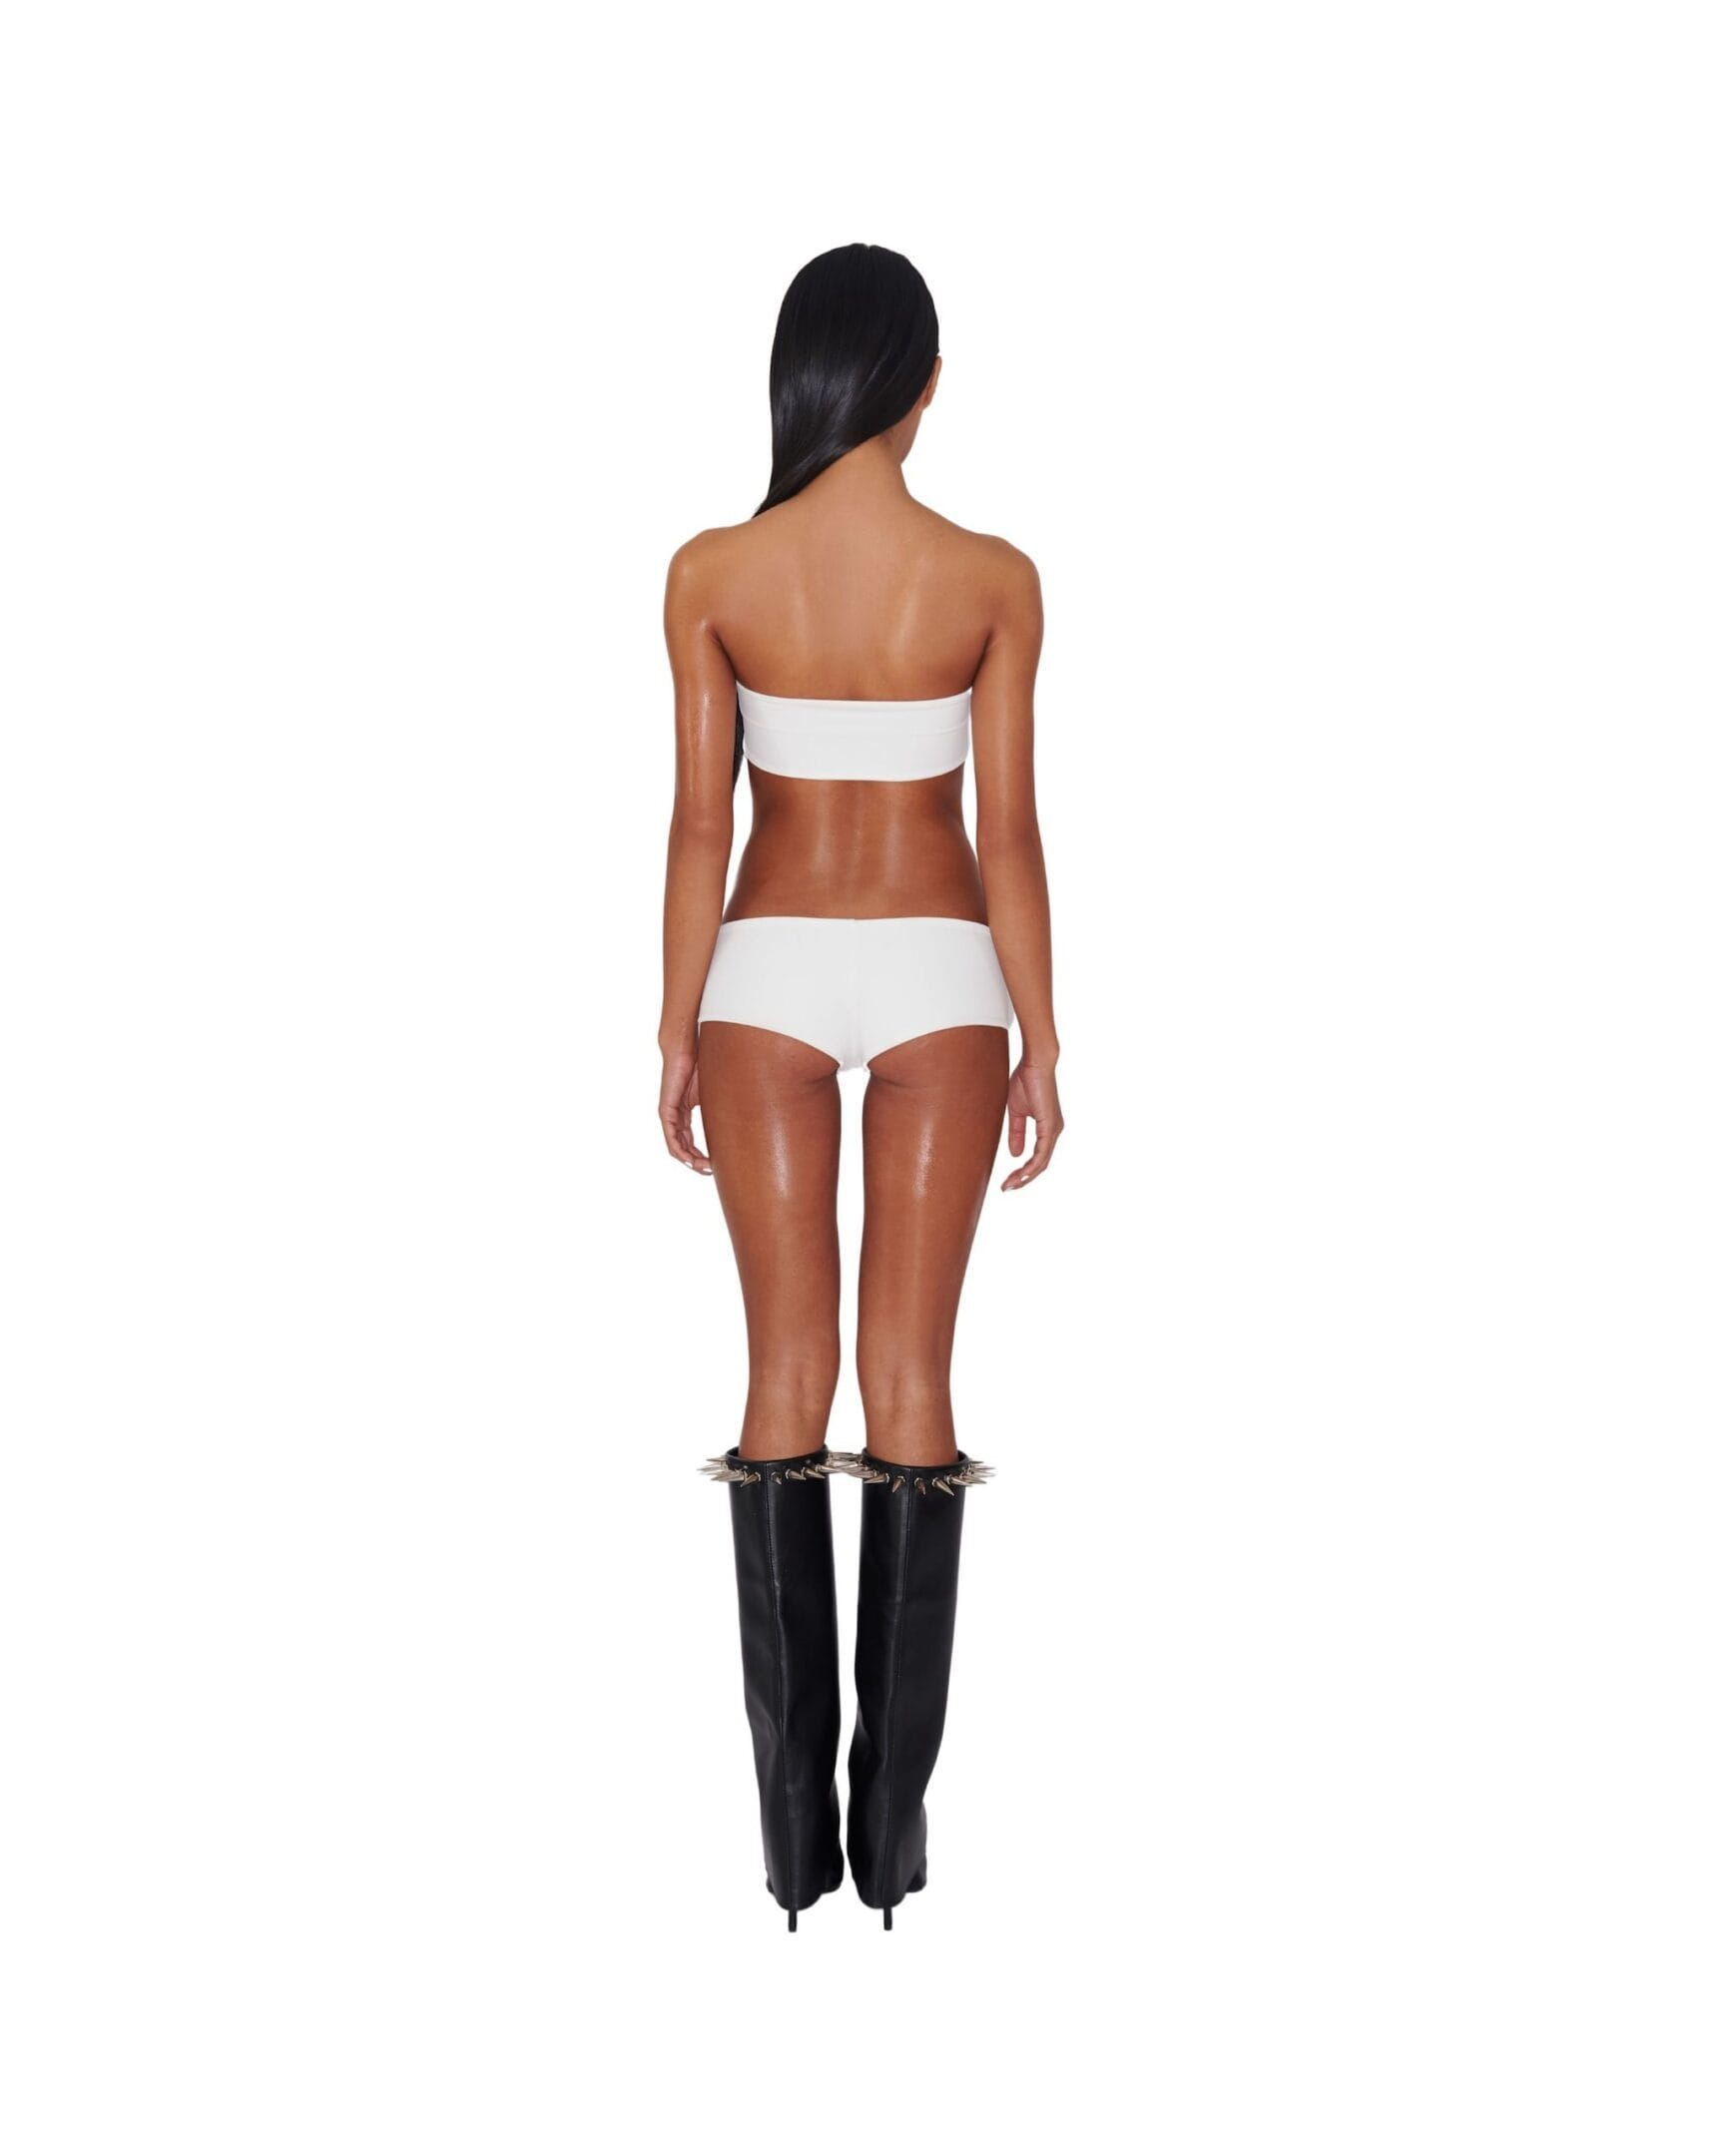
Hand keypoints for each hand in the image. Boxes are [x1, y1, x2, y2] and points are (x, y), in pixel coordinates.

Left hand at [659, 1042, 711, 1172]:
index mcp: (685, 1112)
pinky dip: (680, 1151)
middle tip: (712, 1171)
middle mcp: (675, 1116)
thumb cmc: (703, 1063)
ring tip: (704, 1168)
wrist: (686, 1047)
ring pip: (676, 1147)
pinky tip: (690, 1159)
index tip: (716, 1164)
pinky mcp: (666, 1110)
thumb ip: (722, 1105)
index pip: (691, 1141)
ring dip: (690, 1161)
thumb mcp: (716, 1091)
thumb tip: (747, 1113)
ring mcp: (669, 1114)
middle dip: (697, 1163)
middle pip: (683, 1148)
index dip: (702, 1155)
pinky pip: (671, 1137)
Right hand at [1002, 1056, 1062, 1190]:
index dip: (1022, 1171)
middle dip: (1022, 1179)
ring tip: (1009, 1185)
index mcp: (1047, 1129)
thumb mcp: (1017, 1112)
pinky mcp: (1050, 1126)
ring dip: (1025, 1177)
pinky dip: (1031, 1167)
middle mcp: (1054, 1132)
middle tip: (1006, 1188)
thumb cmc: (1026, 1081)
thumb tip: (1015, 1154)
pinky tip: (1020, 1175)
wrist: (1035, 1063)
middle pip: (1040, 1165)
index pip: (1037, 1158)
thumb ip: (1017, 1132)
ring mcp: (1054, 1130)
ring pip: (1042, 1163)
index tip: (1006, 1180)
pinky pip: (1042, 1154)